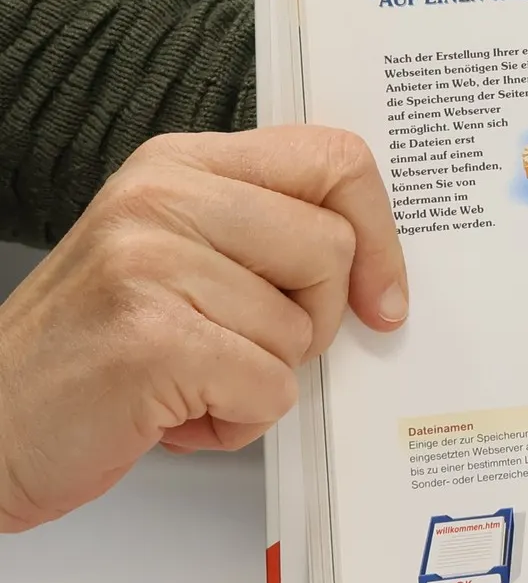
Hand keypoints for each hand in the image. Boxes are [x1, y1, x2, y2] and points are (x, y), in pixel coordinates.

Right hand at [0, 128, 406, 531]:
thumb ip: (264, 237)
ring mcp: (151, 263)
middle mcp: (162, 197)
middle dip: (313, 321)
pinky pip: (269, 388)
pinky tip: (173, 417)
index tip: (381, 298)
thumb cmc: (92, 351)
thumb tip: (379, 271)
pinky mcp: (150, 340)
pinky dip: (237, 422)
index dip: (379, 234)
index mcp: (180, 164)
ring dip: (260, 380)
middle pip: (333, 248)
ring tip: (187, 381)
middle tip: (242, 349)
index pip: (334, 159)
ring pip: (302, 329)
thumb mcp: (174, 255)